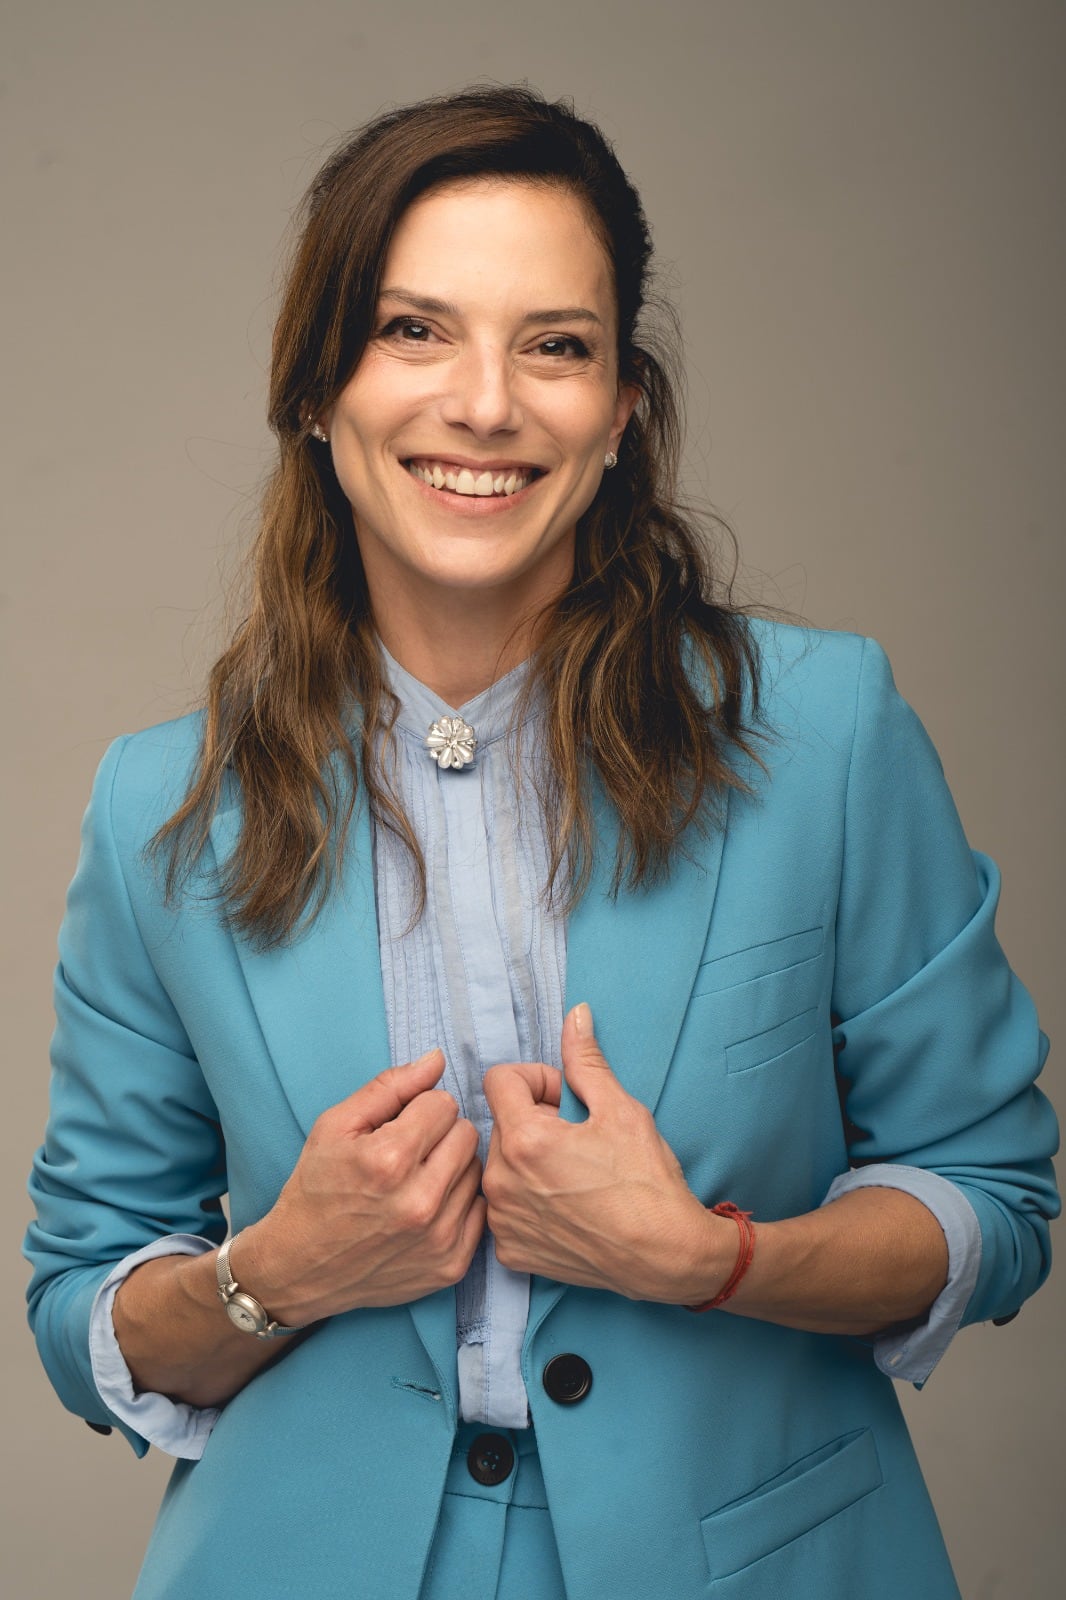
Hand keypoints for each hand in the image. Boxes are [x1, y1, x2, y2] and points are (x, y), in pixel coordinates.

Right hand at [238, 1049, 485, 1321]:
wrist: (300, 1267)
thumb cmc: (316, 1189)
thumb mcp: (335, 1126)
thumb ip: (389, 1086)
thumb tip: (437, 1059)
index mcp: (388, 1160)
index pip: (443, 1104)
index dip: (420, 1109)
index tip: (399, 1126)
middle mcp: (419, 1202)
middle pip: (467, 1134)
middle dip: (440, 1134)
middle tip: (410, 1152)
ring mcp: (438, 1239)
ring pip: (478, 1171)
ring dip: (452, 1168)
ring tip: (418, 1180)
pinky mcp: (450, 1266)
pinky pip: (481, 1211)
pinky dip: (459, 1204)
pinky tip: (430, 1208)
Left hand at [482, 1005, 731, 1303]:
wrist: (665, 1257)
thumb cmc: (647, 1183)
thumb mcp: (621, 1109)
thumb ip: (585, 1060)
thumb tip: (575, 1015)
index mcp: (524, 1138)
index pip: (499, 1079)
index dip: (536, 1080)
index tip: (566, 1099)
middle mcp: (501, 1180)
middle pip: (501, 1123)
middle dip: (534, 1120)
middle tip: (578, 1139)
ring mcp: (502, 1220)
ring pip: (501, 1165)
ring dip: (527, 1160)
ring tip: (572, 1174)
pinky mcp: (510, 1251)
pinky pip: (504, 1208)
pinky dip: (527, 1201)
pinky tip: (564, 1207)